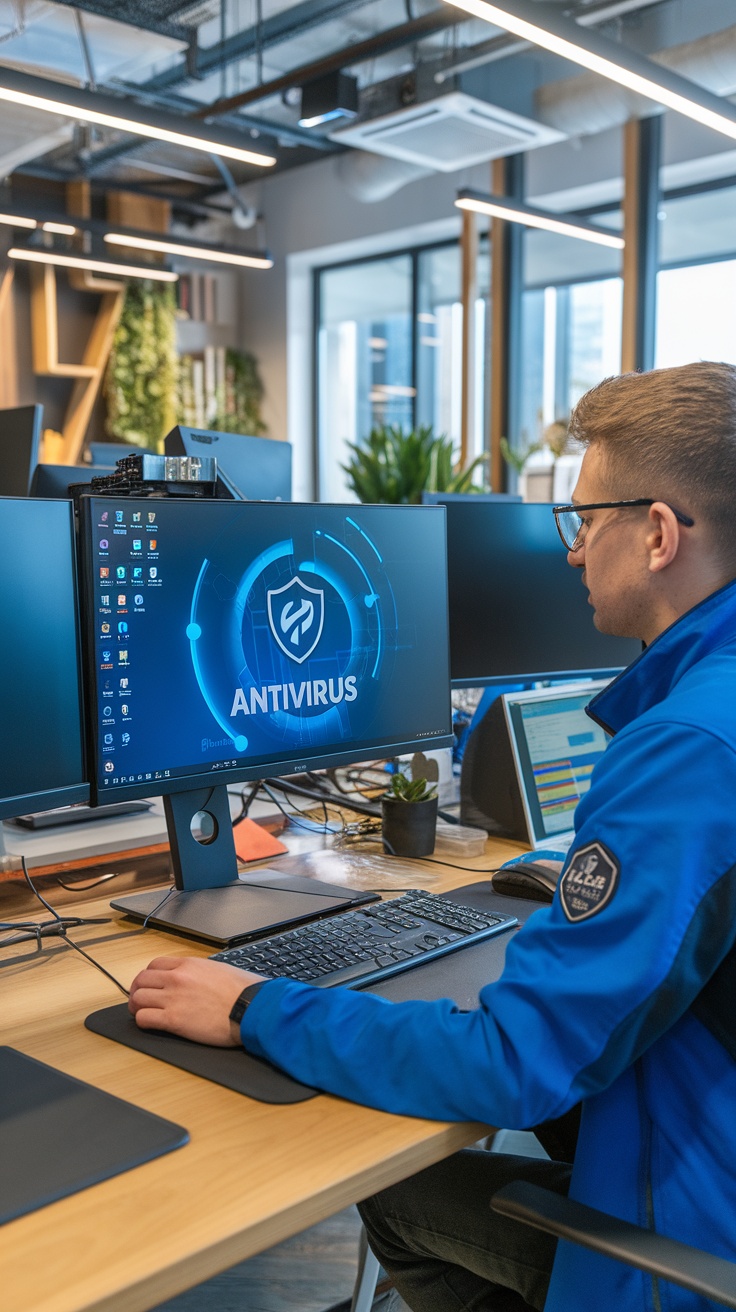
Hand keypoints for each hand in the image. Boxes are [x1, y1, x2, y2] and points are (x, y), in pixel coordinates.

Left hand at [128, 956, 266, 1046]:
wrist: (251, 1008)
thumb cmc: (243, 991)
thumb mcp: (219, 969)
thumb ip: (200, 971)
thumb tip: (195, 977)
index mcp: (189, 964)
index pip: (154, 964)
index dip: (148, 976)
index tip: (150, 984)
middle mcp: (177, 978)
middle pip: (141, 980)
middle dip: (137, 990)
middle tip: (140, 999)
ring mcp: (173, 998)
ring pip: (138, 998)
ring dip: (137, 1006)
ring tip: (141, 1012)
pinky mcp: (173, 1020)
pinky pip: (144, 1018)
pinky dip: (142, 1021)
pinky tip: (149, 1023)